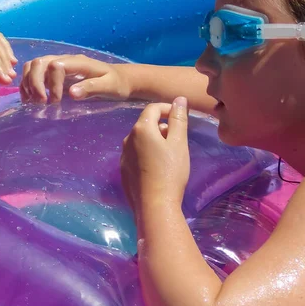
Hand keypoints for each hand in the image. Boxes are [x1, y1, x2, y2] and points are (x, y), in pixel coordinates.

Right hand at [20, 54, 130, 102]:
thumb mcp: (110, 87)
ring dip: (28, 83)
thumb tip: (71, 93)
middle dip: (35, 83)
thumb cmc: (116, 84)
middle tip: (41, 103)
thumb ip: (92, 89)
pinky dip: (28, 84)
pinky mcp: (55, 73)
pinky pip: (35, 72)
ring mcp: (59, 65)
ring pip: (33, 66)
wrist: (120, 79)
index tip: (56, 101)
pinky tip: (30, 99)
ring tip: (33, 102)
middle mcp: (66, 60)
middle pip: (39, 63)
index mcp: (79, 62)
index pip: (56, 66)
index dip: (52, 84)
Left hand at [120, 97, 189, 215]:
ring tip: (169, 155)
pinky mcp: (123, 171)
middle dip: (162, 126)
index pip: (153, 108)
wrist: (154, 206)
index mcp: (141, 129)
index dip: (168, 108)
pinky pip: (136, 155)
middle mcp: (128, 139)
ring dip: (154, 141)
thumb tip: (179, 99)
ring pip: (140, 140)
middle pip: (146, 124)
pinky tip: (158, 168)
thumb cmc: (171, 172)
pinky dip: (147, 154)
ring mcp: (123, 156)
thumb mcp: (179, 143)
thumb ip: (178, 119)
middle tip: (178, 140)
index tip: (181, 117)